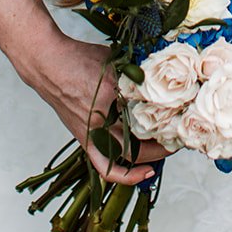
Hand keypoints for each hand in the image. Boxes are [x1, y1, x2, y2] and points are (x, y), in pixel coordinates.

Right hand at [31, 32, 171, 186]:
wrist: (48, 64)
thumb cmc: (79, 57)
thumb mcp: (114, 59)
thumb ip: (135, 71)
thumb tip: (160, 77)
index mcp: (113, 94)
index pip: (150, 112)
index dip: (170, 117)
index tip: (184, 116)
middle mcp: (103, 118)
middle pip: (143, 139)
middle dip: (166, 141)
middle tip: (181, 136)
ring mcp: (93, 132)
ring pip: (129, 155)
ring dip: (152, 155)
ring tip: (168, 149)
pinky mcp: (85, 140)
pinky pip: (106, 165)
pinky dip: (125, 174)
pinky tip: (144, 171)